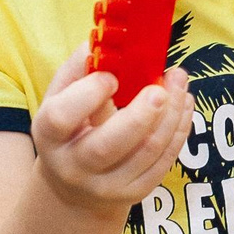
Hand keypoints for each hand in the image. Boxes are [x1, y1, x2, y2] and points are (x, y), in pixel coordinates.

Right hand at [30, 52, 191, 218]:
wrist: (74, 188)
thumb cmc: (70, 130)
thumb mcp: (60, 100)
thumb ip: (78, 70)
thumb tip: (102, 40)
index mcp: (50, 136)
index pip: (62, 117)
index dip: (88, 94)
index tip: (111, 76)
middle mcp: (75, 166)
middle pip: (108, 145)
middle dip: (140, 114)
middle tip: (160, 87)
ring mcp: (107, 185)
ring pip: (147, 151)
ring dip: (171, 113)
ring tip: (179, 81)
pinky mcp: (135, 192)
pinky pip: (164, 160)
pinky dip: (179, 129)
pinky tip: (184, 104)